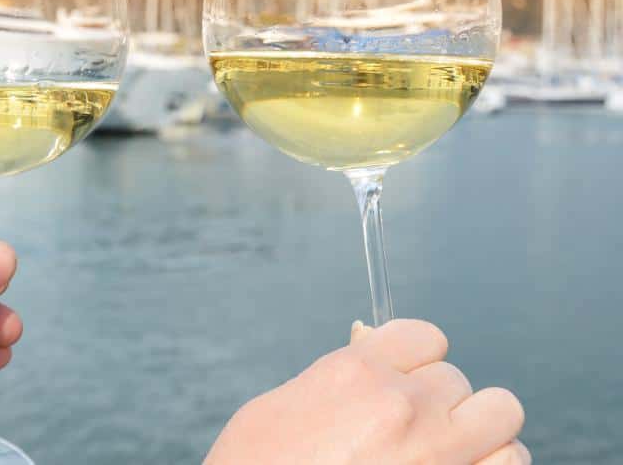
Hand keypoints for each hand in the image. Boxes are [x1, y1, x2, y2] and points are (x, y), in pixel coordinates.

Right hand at [205, 319, 527, 463]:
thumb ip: (334, 376)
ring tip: (454, 453)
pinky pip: (511, 464)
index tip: (407, 381)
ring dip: (482, 433)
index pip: (426, 338)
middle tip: (417, 431)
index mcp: (355, 372)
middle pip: (460, 381)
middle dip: (441, 403)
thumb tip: (369, 349)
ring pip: (502, 416)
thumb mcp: (279, 407)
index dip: (418, 362)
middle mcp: (403, 405)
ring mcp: (438, 453)